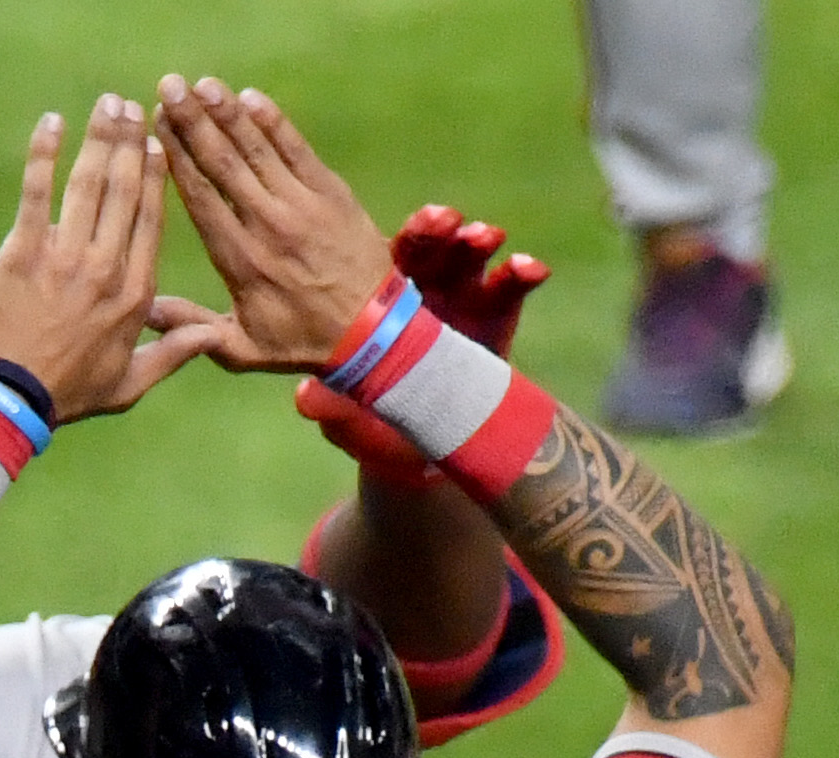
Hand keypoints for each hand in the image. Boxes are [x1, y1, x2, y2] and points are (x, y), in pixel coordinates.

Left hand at [0, 98, 216, 424]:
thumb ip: (172, 354)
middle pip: (126, 191)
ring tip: (108, 104)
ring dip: (100, 138)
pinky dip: (45, 153)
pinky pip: (37, 191)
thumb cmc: (66, 395)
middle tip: (134, 107)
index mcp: (135, 294)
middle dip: (132, 142)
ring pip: (90, 183)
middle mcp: (106, 269)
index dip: (156, 178)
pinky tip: (52, 123)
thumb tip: (214, 335)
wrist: (7, 401)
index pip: (152, 221)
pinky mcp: (23, 252)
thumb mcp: (129, 385)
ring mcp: (65, 258)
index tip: (159, 145)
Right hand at [148, 76, 391, 372]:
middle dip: (192, 122)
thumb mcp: (242, 350)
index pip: (200, 197)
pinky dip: (274, 123)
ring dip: (227, 113)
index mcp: (240, 260)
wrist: (374, 333)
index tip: (155, 128)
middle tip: (168, 87)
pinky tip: (250, 98)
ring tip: (201, 85)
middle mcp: (266, 225)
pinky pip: (297, 149)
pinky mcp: (330, 193)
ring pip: (256, 149)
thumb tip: (144, 311)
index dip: (176, 159)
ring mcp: (301, 205)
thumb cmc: (302, 342)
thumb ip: (193, 329)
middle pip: (222, 163)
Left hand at [293, 207, 551, 486]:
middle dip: (439, 230)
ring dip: (478, 240)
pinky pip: (510, 288)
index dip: (400, 241)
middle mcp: (419, 290)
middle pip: (429, 248)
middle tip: (449, 221)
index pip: (384, 261)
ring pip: (469, 257)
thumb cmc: (375, 428)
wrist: (426, 456)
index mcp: (377, 303)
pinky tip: (532, 268)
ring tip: (486, 236)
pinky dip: (521, 273)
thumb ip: (334, 410)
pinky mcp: (498, 316)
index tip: (416, 227)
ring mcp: (461, 298)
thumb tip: (306, 399)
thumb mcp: (351, 424)